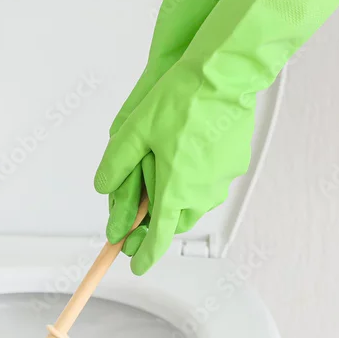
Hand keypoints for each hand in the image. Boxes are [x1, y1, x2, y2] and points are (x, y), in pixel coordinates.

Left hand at [97, 0, 338, 273]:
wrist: (224, 73)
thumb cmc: (182, 99)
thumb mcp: (135, 131)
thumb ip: (117, 165)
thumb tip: (103, 187)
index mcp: (175, 190)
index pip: (157, 238)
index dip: (145, 254)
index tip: (136, 263)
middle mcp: (202, 192)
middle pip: (176, 222)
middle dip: (158, 225)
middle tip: (139, 220)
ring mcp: (222, 178)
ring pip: (196, 202)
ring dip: (178, 200)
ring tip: (161, 181)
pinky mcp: (235, 162)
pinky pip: (211, 180)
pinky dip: (196, 178)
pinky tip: (186, 155)